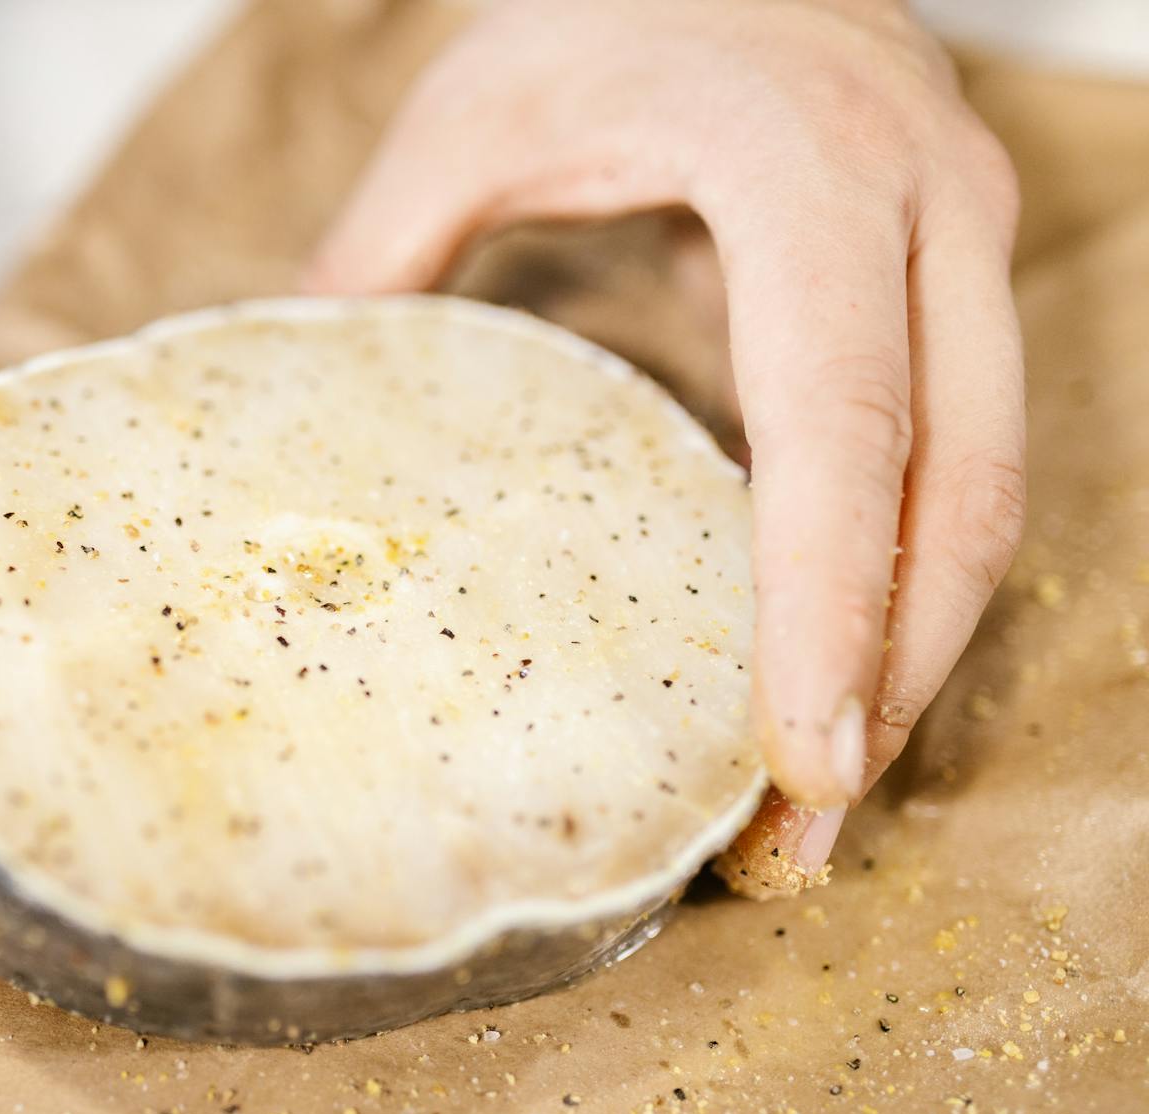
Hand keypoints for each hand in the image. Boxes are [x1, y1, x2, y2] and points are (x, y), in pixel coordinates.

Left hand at [306, 0, 1024, 872]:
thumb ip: (390, 248)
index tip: (804, 757)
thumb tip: (297, 393)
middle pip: (956, 492)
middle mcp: (927, 216)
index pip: (842, 422)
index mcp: (808, 173)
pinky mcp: (959, 281)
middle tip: (802, 838)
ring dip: (913, 654)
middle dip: (891, 679)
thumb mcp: (480, 105)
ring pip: (986, 491)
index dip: (829, 601)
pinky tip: (838, 672)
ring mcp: (965, 247)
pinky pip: (962, 459)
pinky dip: (907, 581)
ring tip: (817, 797)